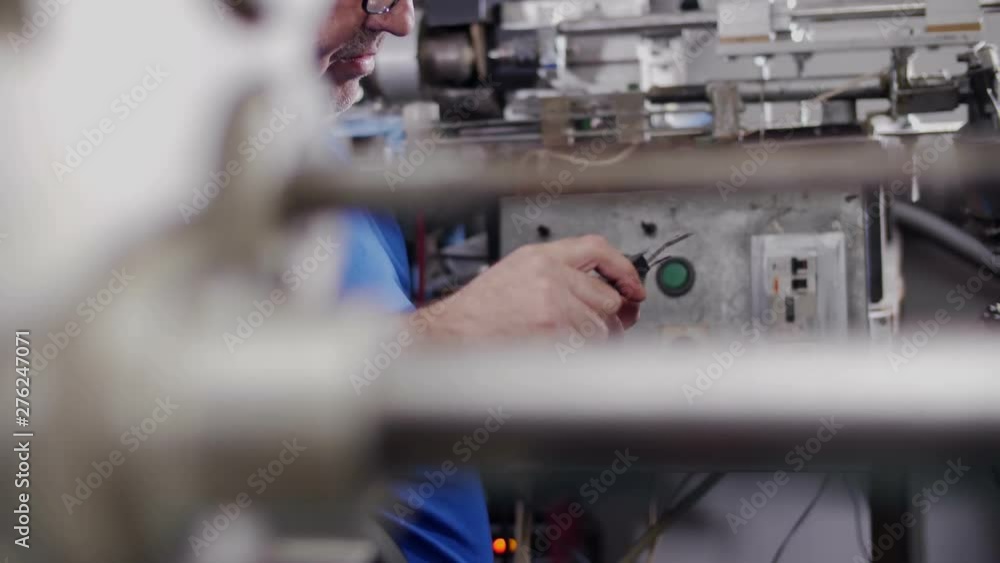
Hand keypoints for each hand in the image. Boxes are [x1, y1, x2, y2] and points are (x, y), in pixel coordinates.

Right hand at [415, 235, 645, 341]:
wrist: (450, 335)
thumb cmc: (478, 311)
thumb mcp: (516, 273)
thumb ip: (558, 275)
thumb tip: (606, 293)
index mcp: (539, 257)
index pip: (597, 249)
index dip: (623, 269)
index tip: (634, 287)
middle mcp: (550, 276)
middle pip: (607, 297)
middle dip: (606, 319)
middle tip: (595, 329)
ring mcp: (553, 306)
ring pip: (602, 328)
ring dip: (592, 342)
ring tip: (564, 344)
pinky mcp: (554, 334)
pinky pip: (587, 349)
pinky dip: (580, 358)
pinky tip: (556, 354)